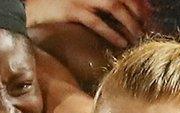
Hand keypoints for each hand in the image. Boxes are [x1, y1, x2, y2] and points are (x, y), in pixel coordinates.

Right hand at [25, 0, 147, 47]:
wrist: (30, 4)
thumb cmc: (56, 3)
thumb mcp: (81, 0)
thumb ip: (99, 4)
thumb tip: (124, 11)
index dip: (140, 3)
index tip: (149, 16)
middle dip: (140, 13)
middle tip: (147, 29)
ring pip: (115, 7)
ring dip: (130, 23)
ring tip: (137, 36)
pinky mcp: (72, 10)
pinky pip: (98, 22)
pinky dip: (112, 32)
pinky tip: (121, 42)